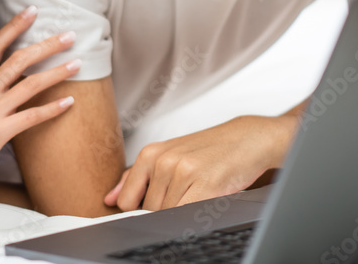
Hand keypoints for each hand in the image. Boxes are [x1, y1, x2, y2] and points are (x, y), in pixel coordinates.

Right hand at [0, 6, 78, 192]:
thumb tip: (9, 73)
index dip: (14, 26)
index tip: (32, 10)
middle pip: (17, 59)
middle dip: (46, 45)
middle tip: (69, 35)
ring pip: (29, 85)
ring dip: (56, 72)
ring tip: (77, 64)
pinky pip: (30, 116)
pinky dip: (52, 108)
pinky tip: (69, 102)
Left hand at [103, 115, 297, 210]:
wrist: (246, 139)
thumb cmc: (208, 150)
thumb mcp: (168, 156)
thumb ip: (136, 177)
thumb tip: (111, 198)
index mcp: (150, 153)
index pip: (127, 201)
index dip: (139, 212)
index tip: (152, 212)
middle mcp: (163, 161)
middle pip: (148, 211)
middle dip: (164, 211)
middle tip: (186, 196)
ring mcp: (182, 172)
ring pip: (166, 215)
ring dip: (181, 213)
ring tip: (198, 195)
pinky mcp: (204, 185)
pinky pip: (185, 215)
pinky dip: (192, 217)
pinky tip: (204, 203)